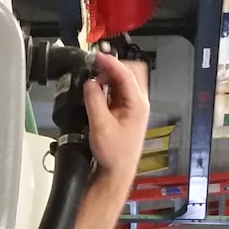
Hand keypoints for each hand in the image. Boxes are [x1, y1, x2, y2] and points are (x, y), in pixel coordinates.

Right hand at [84, 52, 149, 184]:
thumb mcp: (100, 125)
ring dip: (108, 77)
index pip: (126, 75)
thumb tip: (89, 83)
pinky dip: (107, 87)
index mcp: (138, 104)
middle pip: (128, 73)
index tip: (96, 56)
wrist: (116, 171)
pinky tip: (97, 90)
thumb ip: (94, 100)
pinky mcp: (125, 112)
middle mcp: (138, 103)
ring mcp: (133, 107)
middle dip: (111, 68)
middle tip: (95, 67)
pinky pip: (117, 91)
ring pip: (122, 82)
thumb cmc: (114, 154)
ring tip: (93, 80)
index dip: (110, 63)